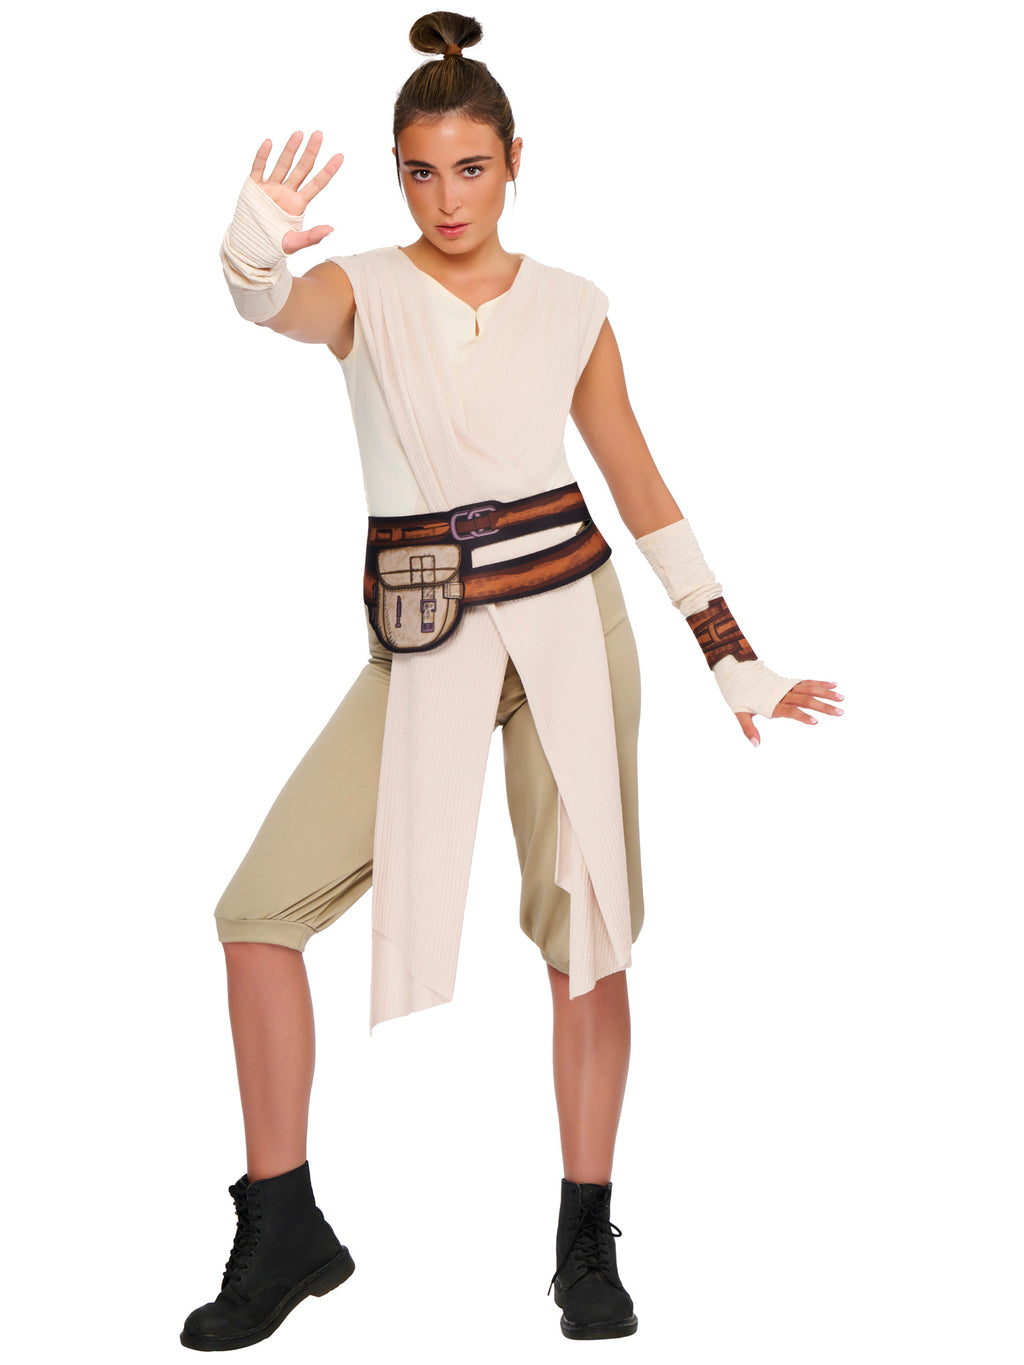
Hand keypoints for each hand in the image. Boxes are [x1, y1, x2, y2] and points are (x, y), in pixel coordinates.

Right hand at [249, 131, 343, 253]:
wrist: (252, 247)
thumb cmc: (275, 245)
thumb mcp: (294, 243)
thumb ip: (312, 237)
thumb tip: (331, 229)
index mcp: (298, 204)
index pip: (317, 184)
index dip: (328, 171)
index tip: (340, 156)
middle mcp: (286, 192)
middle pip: (301, 169)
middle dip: (310, 152)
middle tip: (319, 134)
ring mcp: (271, 188)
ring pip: (282, 165)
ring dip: (290, 149)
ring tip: (299, 133)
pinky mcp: (254, 187)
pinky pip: (258, 168)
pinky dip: (263, 156)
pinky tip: (269, 143)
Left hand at [736, 681, 843, 747]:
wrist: (736, 671)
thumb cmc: (738, 694)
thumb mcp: (740, 712)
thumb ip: (749, 729)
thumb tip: (756, 745)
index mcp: (772, 704)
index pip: (790, 710)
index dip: (802, 716)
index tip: (815, 721)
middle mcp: (782, 694)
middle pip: (805, 700)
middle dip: (823, 706)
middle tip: (839, 712)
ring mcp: (787, 686)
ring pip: (810, 689)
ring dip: (826, 694)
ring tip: (841, 698)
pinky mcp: (789, 682)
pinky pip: (807, 682)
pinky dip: (820, 683)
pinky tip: (834, 685)